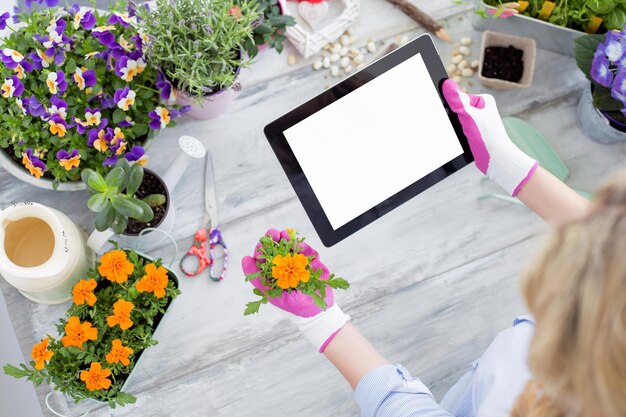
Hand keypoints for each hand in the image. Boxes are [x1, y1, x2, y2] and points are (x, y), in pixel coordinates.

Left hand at [242, 228, 349, 351]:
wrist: (318, 310)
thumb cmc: (294, 305)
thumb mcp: (272, 293)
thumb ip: (258, 278)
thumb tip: (245, 259)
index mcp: (273, 274)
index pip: (265, 257)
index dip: (262, 247)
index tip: (262, 241)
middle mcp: (285, 267)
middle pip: (277, 248)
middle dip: (275, 238)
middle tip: (274, 233)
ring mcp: (299, 263)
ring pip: (291, 246)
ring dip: (287, 238)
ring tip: (284, 234)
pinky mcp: (312, 263)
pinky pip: (307, 251)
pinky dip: (303, 246)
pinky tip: (300, 244)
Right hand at [442, 79, 537, 195]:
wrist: (496, 159)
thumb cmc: (488, 137)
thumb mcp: (469, 116)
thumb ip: (457, 101)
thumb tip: (447, 85)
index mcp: (485, 100)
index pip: (461, 99)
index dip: (456, 109)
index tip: (462, 118)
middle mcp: (483, 110)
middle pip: (459, 110)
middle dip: (457, 119)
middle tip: (465, 128)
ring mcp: (480, 122)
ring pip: (459, 122)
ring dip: (459, 129)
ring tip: (468, 135)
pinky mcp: (476, 133)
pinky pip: (462, 131)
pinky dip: (461, 136)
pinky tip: (467, 141)